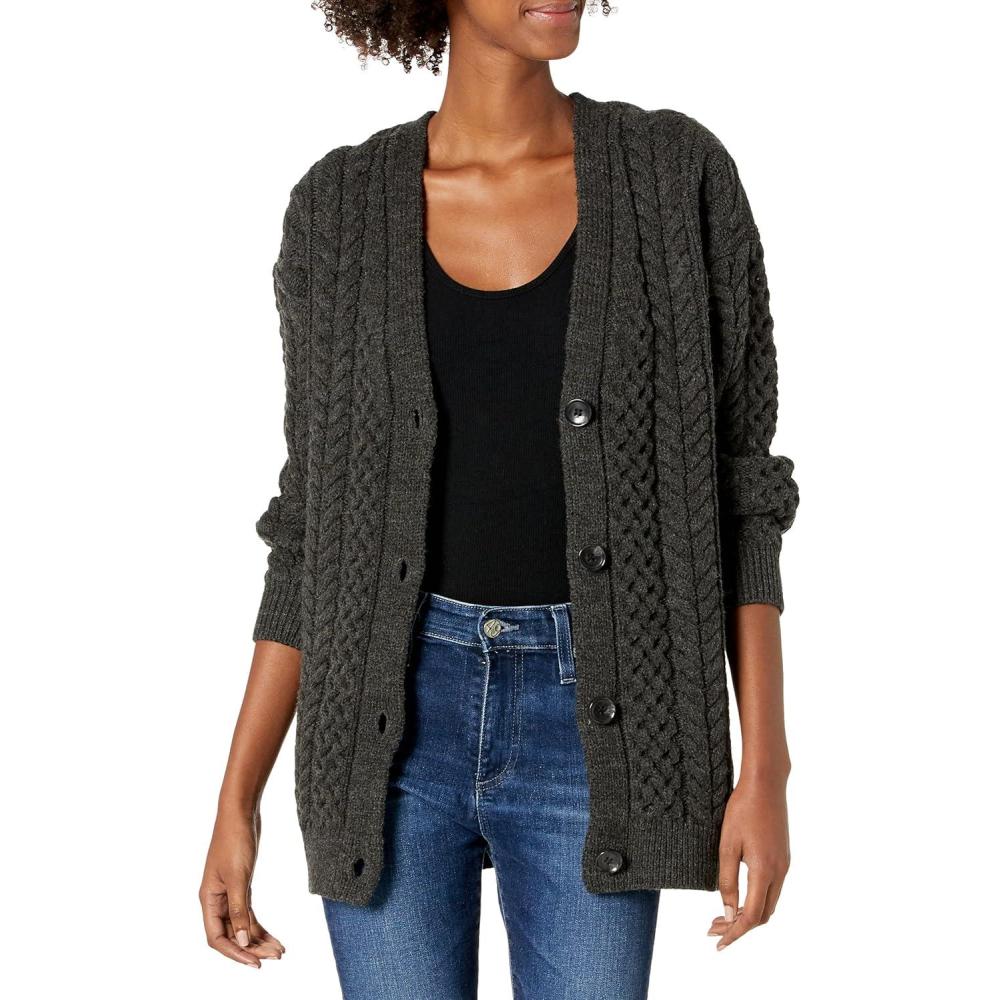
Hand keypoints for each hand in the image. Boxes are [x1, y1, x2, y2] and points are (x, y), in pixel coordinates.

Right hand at [200, 806, 284, 967]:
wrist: (241, 813)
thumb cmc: (234, 841)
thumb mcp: (238, 877)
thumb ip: (238, 911)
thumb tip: (242, 942)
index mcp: (208, 899)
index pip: (216, 937)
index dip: (234, 952)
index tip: (255, 962)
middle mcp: (216, 900)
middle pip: (231, 935)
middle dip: (252, 948)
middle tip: (275, 957)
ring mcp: (229, 893)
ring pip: (241, 925)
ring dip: (259, 939)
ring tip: (279, 951)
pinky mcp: (242, 885)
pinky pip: (248, 913)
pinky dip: (259, 926)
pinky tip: (273, 937)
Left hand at [708, 772, 789, 949]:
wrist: (766, 783)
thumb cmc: (742, 809)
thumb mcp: (727, 845)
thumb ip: (727, 880)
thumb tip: (728, 913)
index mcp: (765, 871)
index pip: (752, 916)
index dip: (735, 933)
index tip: (718, 943)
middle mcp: (780, 872)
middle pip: (763, 915)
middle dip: (738, 927)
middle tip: (712, 929)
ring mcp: (784, 864)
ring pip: (768, 903)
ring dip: (747, 914)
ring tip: (721, 917)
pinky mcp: (783, 856)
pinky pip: (772, 889)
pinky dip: (755, 899)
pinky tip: (738, 897)